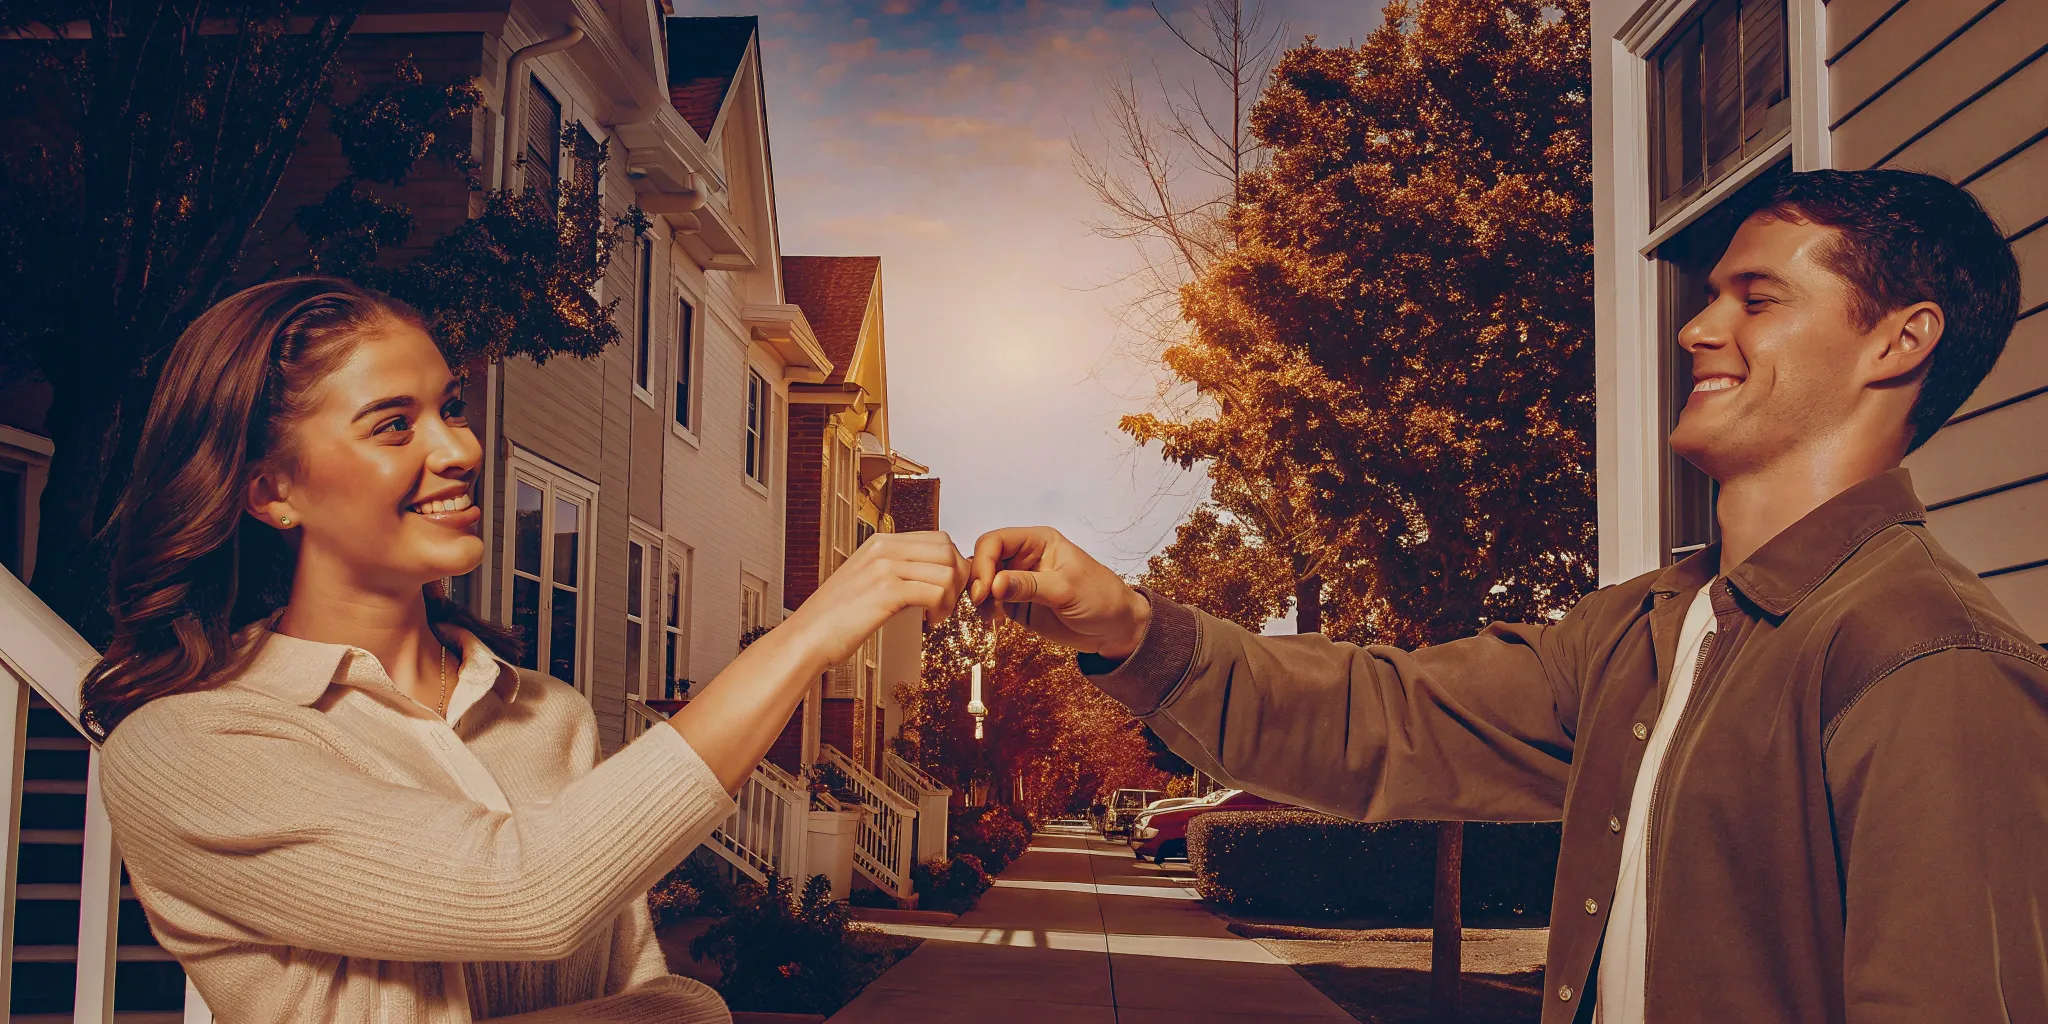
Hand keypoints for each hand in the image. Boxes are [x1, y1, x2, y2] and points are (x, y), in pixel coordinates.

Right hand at [781, 531, 970, 672]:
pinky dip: (941, 609)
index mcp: (880, 542)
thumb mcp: (866, 580)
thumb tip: (930, 575)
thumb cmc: (836, 616)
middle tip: (949, 602)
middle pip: (947, 550)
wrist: (807, 637)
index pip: (938, 539)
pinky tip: (929, 622)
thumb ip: (895, 570)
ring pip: (946, 571)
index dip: (953, 564)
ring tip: (937, 615)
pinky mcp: (886, 592)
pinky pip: (935, 592)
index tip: (948, 589)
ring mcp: (884, 568)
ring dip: (951, 597)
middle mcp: (883, 548)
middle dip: (958, 578)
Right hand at [969, 526, 1151, 658]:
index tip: (985, 589)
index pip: (996, 541)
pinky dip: (986, 611)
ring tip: (989, 615)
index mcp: (1038, 541)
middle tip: (982, 603)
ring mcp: (1019, 582)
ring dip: (980, 598)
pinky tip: (994, 620)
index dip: (984, 561)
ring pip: (984, 582)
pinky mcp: (1017, 604)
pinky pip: (992, 603)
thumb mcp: (1066, 589)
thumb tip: (995, 584)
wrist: (1114, 629)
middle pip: (984, 560)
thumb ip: (1029, 585)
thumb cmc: (1100, 598)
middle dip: (978, 580)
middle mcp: (1024, 558)